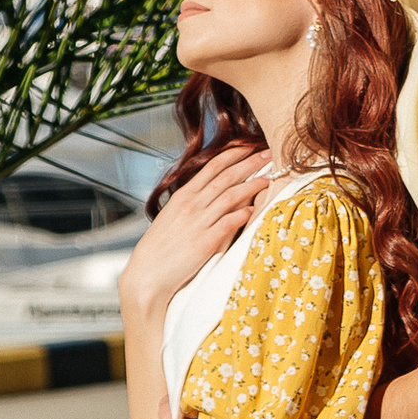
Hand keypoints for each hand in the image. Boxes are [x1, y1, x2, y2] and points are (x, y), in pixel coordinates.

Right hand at [118, 144, 273, 320]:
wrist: (148, 273)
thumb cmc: (162, 246)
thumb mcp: (173, 215)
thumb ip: (193, 202)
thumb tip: (212, 191)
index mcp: (183, 195)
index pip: (212, 167)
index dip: (233, 154)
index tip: (250, 146)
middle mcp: (192, 204)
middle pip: (226, 177)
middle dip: (249, 162)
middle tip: (268, 152)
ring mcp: (199, 222)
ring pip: (231, 196)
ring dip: (252, 185)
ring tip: (269, 178)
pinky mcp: (205, 241)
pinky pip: (229, 222)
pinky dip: (243, 214)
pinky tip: (255, 209)